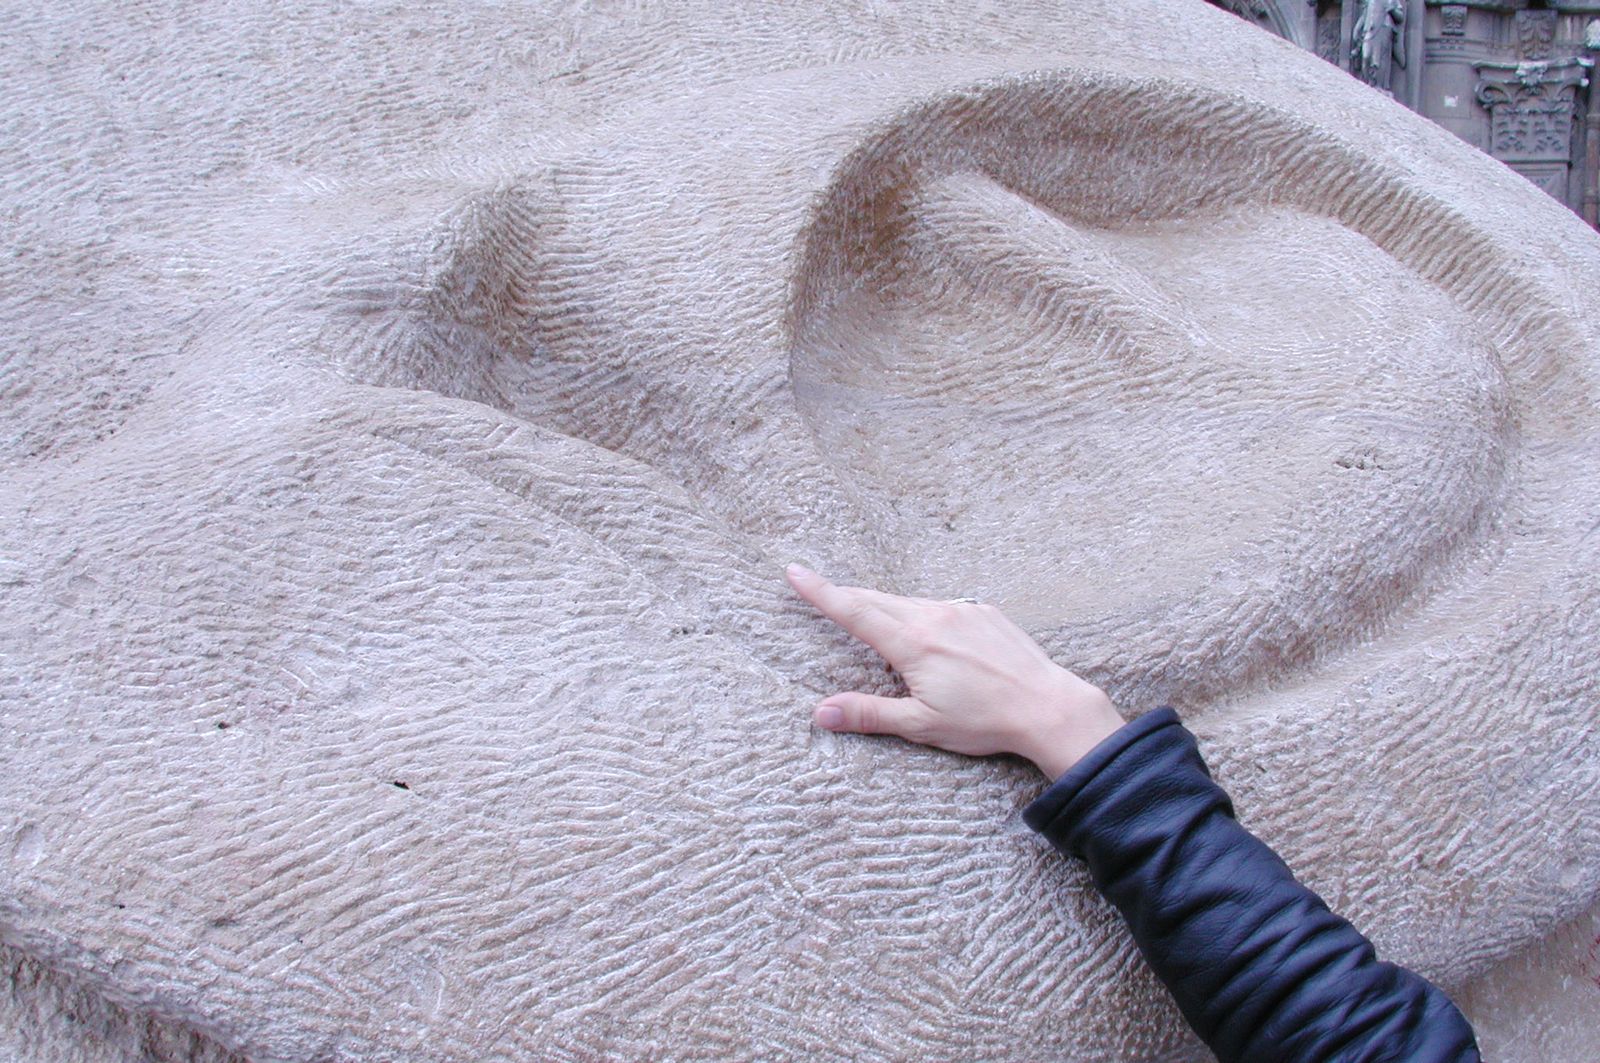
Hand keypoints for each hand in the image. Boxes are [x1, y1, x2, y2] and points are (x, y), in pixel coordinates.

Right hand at [786, 564, 1124, 779]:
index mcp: (912, 643)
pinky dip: (926, 615)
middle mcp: (934, 616)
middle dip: (848, 596)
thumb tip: (820, 713)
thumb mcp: (921, 724)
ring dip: (888, 608)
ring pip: (911, 602)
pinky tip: (932, 635)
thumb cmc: (985, 721)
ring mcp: (962, 610)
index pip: (854, 611)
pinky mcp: (985, 612)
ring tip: (876, 620)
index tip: (795, 571)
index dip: (821, 592)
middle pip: (878, 600)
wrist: (1048, 706)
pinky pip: (944, 607)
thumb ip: (869, 714)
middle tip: (823, 590)